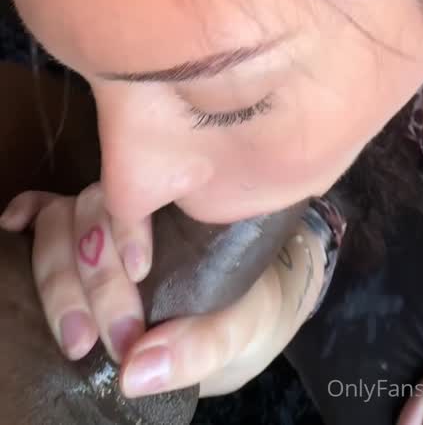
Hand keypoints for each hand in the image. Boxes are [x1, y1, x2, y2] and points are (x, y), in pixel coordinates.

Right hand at [0, 183, 325, 397]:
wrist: (252, 319)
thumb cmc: (250, 312)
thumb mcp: (243, 330)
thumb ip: (199, 345)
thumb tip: (133, 371)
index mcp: (182, 211)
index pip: (139, 198)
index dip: (124, 232)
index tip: (140, 275)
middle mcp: (140, 209)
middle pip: (92, 214)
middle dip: (94, 279)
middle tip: (115, 340)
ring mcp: (107, 226)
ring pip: (60, 221)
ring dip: (58, 275)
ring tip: (74, 339)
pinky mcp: (81, 249)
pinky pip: (43, 214)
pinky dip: (26, 216)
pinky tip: (10, 229)